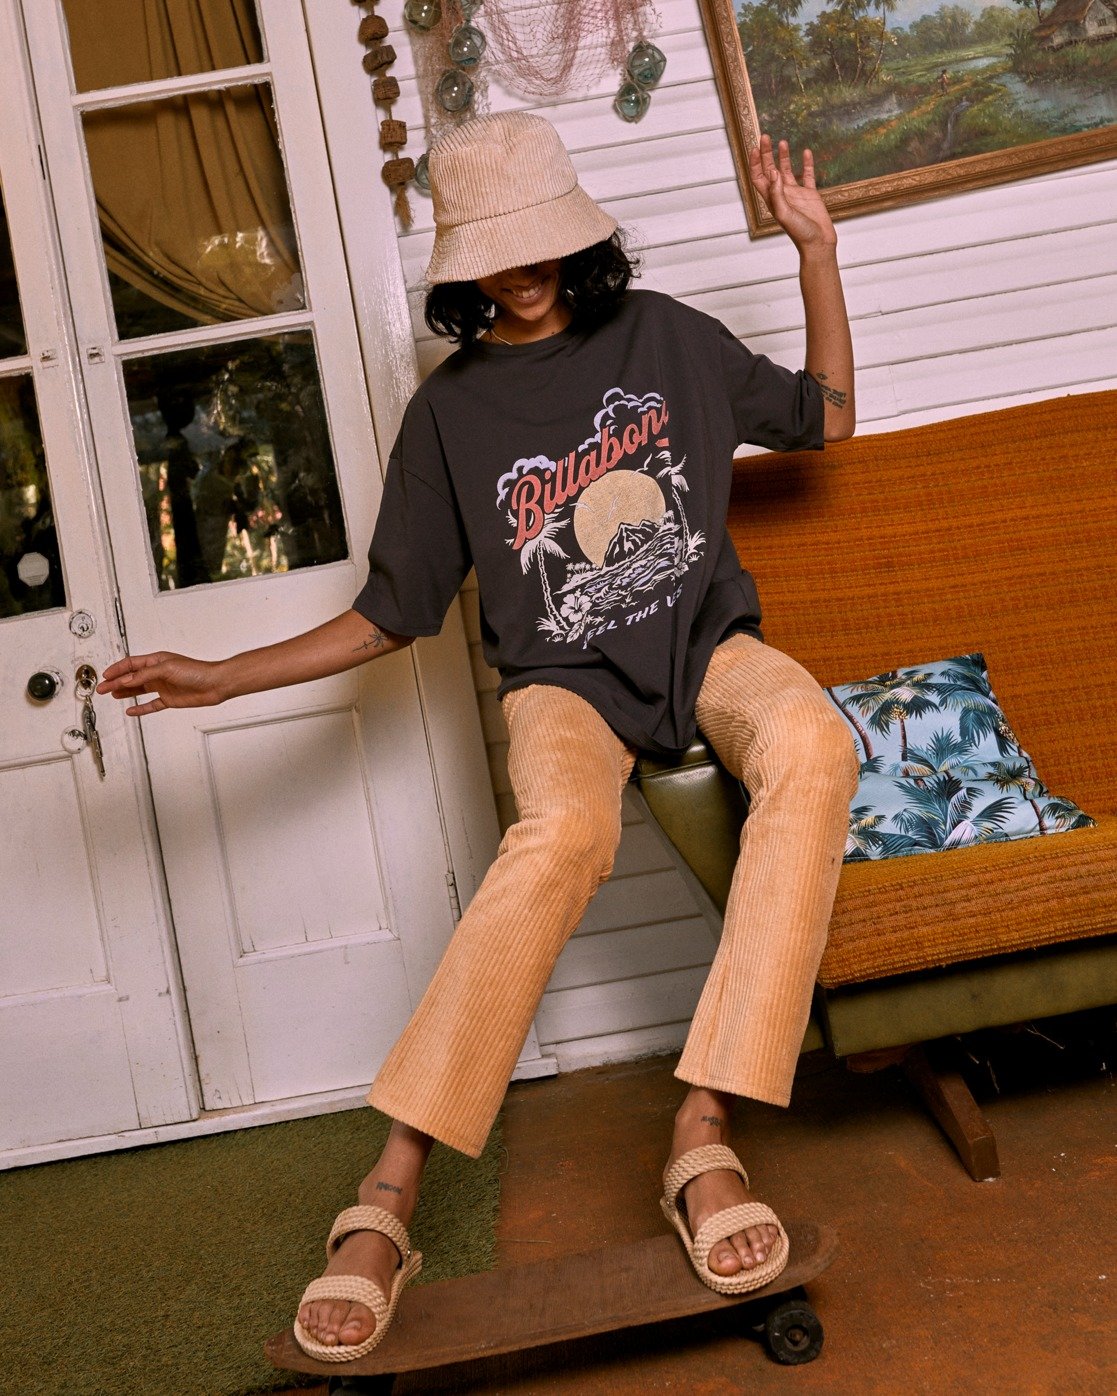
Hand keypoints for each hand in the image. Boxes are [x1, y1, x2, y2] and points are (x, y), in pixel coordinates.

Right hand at [97, 651, 227, 716]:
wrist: (215, 685)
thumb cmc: (197, 671)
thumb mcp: (166, 669)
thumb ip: (145, 675)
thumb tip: (127, 680)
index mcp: (157, 661)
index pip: (131, 664)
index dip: (117, 670)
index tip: (105, 676)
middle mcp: (158, 673)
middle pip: (132, 678)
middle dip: (116, 682)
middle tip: (102, 689)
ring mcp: (163, 687)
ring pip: (139, 690)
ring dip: (125, 692)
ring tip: (112, 695)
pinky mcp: (170, 700)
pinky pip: (151, 705)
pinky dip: (140, 708)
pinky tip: (130, 710)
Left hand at [748, 135, 836, 251]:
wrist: (818, 243)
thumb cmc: (800, 233)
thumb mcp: (784, 213)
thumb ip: (777, 193)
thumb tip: (773, 172)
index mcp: (772, 199)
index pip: (759, 177)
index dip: (755, 162)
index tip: (755, 147)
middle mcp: (782, 194)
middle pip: (770, 170)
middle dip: (766, 153)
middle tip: (765, 136)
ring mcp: (796, 194)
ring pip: (787, 170)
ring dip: (783, 156)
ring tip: (782, 141)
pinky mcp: (810, 194)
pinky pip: (808, 175)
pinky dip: (807, 163)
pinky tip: (806, 152)